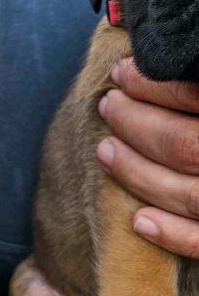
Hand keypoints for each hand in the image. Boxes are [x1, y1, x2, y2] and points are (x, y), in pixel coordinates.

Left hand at [97, 57, 198, 255]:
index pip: (193, 96)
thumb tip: (153, 61)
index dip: (153, 83)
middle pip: (186, 145)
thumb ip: (192, 85)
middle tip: (108, 106)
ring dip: (138, 173)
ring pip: (188, 194)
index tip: (122, 72)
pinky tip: (139, 221)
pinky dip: (171, 235)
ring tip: (106, 151)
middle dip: (137, 124)